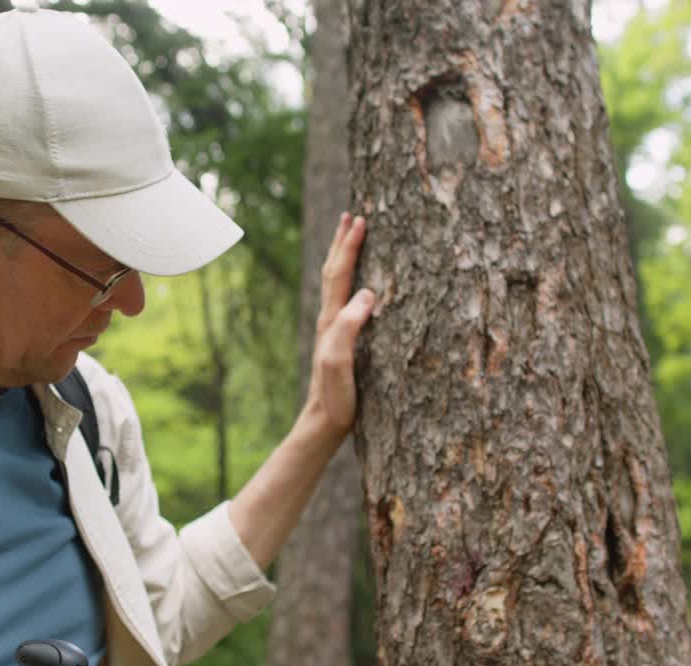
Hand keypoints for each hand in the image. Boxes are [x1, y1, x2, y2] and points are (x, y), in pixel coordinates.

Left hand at [303, 212, 374, 440]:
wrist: (323, 422)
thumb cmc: (335, 396)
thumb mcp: (340, 362)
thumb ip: (348, 328)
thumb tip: (367, 293)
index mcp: (331, 321)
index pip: (341, 274)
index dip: (350, 247)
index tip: (360, 220)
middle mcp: (329, 321)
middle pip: (333, 272)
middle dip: (342, 243)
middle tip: (351, 217)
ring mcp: (333, 330)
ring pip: (336, 284)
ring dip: (343, 258)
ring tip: (349, 239)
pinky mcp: (340, 341)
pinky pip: (342, 300)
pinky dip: (348, 280)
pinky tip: (355, 285)